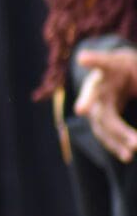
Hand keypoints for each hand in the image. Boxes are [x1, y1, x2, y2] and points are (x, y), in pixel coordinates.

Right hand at [76, 47, 136, 162]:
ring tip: (131, 154)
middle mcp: (96, 85)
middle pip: (98, 103)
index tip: (83, 59)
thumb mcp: (135, 67)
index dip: (93, 60)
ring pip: (101, 123)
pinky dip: (115, 145)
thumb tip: (118, 98)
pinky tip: (127, 156)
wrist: (119, 74)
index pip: (102, 62)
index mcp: (109, 67)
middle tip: (133, 140)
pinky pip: (104, 133)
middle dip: (114, 123)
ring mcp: (95, 103)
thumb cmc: (129, 68)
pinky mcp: (100, 117)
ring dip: (116, 139)